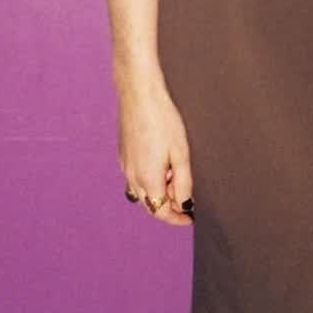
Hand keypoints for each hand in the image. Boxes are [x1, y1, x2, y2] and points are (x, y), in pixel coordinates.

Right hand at [119, 89, 194, 228]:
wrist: (139, 94)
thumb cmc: (163, 120)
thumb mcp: (181, 153)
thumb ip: (183, 182)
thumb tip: (185, 203)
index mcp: (147, 179)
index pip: (160, 211)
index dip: (176, 218)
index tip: (190, 218)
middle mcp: (131, 176)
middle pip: (150, 204)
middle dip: (168, 205)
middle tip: (187, 196)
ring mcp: (124, 165)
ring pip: (141, 191)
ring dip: (158, 191)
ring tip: (176, 175)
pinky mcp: (123, 154)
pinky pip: (135, 177)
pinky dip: (149, 179)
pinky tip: (162, 162)